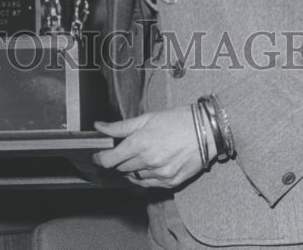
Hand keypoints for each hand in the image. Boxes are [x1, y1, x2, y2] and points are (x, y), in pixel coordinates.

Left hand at [92, 107, 210, 188]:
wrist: (205, 131)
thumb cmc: (176, 120)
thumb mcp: (146, 118)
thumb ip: (120, 126)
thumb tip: (99, 126)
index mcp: (140, 143)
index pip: (110, 159)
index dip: (100, 159)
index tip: (96, 157)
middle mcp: (148, 161)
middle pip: (121, 168)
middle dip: (117, 161)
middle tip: (120, 152)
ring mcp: (160, 174)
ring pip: (135, 177)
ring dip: (131, 169)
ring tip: (137, 156)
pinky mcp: (171, 182)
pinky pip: (149, 185)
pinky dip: (143, 178)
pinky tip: (146, 168)